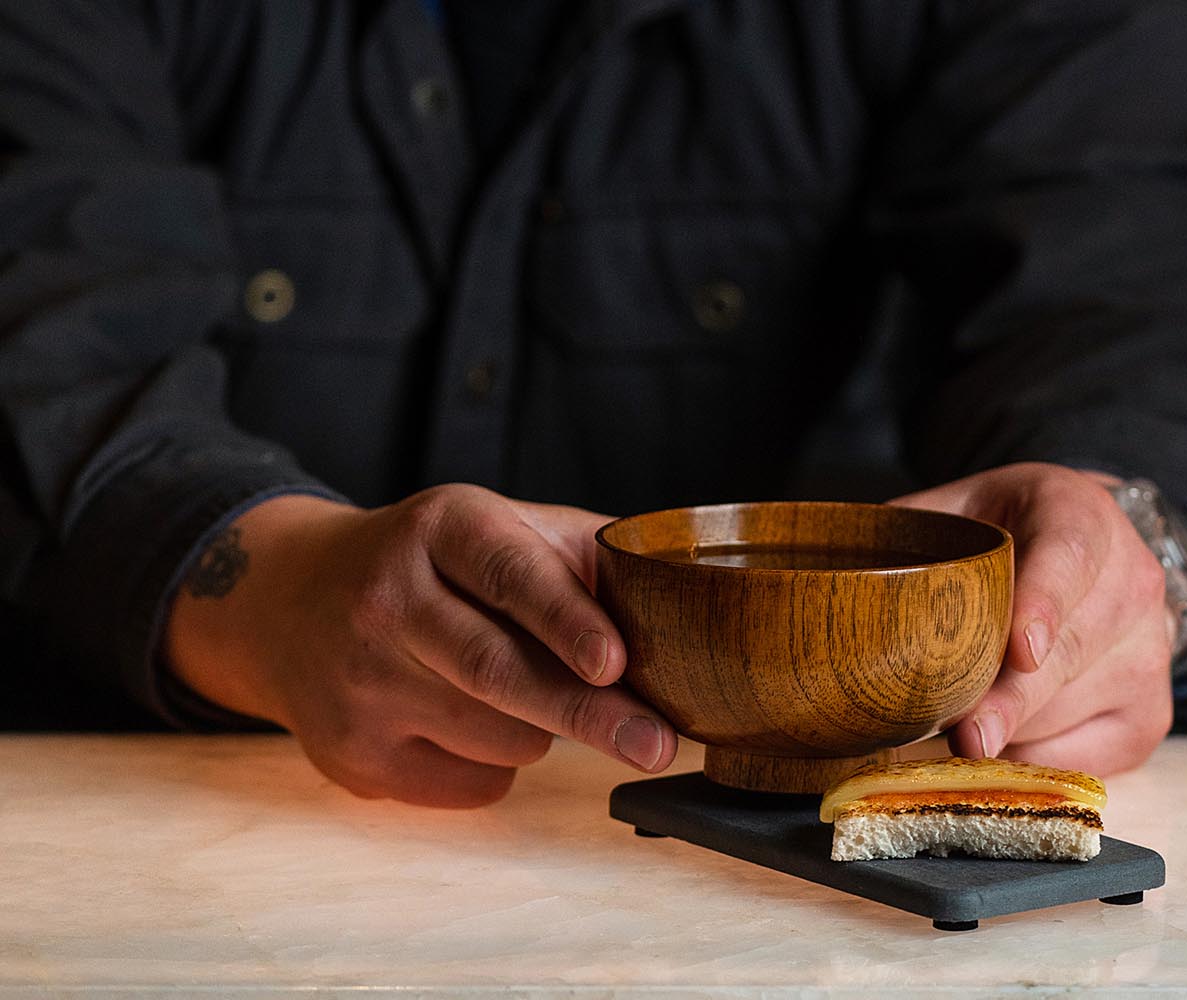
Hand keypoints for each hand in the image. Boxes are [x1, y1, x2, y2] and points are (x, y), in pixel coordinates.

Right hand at [165, 485, 676, 806]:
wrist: (289, 602)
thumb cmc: (430, 563)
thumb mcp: (496, 527)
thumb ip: (583, 553)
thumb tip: (686, 589)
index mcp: (438, 529)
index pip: (507, 575)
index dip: (565, 619)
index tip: (615, 661)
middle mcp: (386, 599)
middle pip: (499, 671)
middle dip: (590, 714)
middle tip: (656, 744)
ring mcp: (360, 681)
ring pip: (498, 735)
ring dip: (543, 729)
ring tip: (524, 693)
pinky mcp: (350, 753)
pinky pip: (468, 784)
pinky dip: (500, 765)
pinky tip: (472, 724)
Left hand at [891, 463, 1173, 774]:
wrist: (1089, 551)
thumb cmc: (1006, 534)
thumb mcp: (958, 510)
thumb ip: (906, 537)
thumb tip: (832, 588)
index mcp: (1080, 514)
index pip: (1068, 558)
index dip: (1043, 606)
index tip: (1020, 650)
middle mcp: (1132, 582)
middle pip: (1067, 656)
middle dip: (1008, 702)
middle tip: (960, 735)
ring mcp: (1152, 653)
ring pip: (1068, 713)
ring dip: (1006, 731)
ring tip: (957, 727)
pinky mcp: (1151, 715)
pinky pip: (1085, 758)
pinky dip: (1031, 759)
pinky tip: (999, 743)